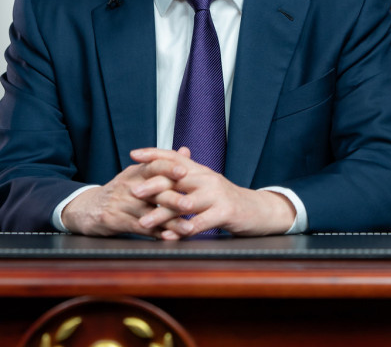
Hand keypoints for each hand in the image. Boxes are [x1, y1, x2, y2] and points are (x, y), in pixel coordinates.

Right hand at [60, 160, 185, 237]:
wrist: (87, 208)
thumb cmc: (120, 191)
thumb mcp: (137, 173)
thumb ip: (162, 164)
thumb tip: (186, 150)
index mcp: (136, 172)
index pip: (153, 165)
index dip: (169, 167)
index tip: (185, 171)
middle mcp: (129, 186)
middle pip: (153, 191)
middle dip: (173, 198)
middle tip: (190, 204)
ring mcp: (121, 204)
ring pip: (149, 213)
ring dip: (170, 222)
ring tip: (188, 228)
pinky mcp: (115, 221)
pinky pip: (140, 228)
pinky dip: (156, 234)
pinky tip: (170, 238)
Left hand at [128, 147, 296, 237]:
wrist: (258, 210)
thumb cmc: (225, 199)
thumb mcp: (205, 183)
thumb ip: (184, 177)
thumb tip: (159, 167)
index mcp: (200, 170)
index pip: (174, 156)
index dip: (153, 153)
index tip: (133, 154)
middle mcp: (207, 178)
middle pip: (176, 178)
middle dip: (152, 185)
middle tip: (132, 191)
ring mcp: (216, 195)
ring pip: (184, 203)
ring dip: (161, 214)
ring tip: (143, 222)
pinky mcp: (225, 212)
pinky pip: (200, 223)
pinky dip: (182, 231)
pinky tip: (168, 237)